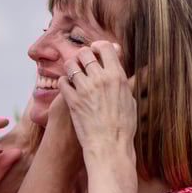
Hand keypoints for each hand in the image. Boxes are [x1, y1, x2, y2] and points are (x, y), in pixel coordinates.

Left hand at [57, 41, 136, 157]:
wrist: (109, 146)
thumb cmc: (123, 126)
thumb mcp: (129, 99)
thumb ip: (122, 79)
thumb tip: (119, 65)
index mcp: (117, 76)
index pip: (106, 47)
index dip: (98, 47)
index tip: (95, 51)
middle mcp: (100, 79)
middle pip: (85, 53)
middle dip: (82, 56)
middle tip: (82, 64)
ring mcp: (85, 89)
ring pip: (71, 64)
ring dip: (72, 67)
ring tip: (74, 75)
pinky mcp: (72, 100)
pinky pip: (62, 81)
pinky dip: (64, 82)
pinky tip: (68, 87)